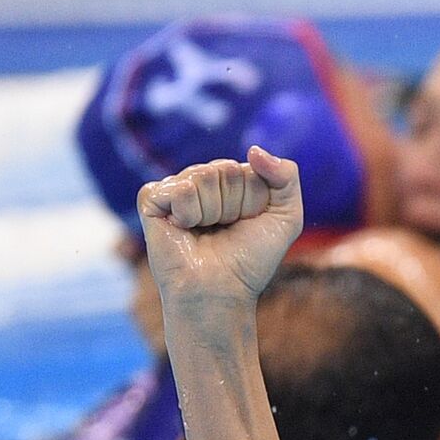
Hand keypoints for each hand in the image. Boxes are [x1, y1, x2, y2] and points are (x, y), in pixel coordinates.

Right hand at [137, 146, 303, 316]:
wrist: (220, 290)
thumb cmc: (251, 259)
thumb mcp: (287, 217)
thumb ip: (286, 177)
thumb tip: (254, 149)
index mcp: (235, 181)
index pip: (250, 168)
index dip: (255, 201)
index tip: (249, 224)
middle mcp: (206, 181)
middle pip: (225, 169)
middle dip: (233, 205)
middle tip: (226, 230)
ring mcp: (178, 188)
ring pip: (202, 176)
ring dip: (211, 211)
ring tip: (205, 232)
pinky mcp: (152, 199)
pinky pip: (176, 187)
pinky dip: (186, 211)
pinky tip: (183, 228)